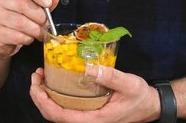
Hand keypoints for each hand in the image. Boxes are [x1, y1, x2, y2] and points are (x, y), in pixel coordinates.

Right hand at [0, 0, 59, 57]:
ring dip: (35, 30)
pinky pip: (17, 36)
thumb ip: (45, 1)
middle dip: (39, 16)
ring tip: (39, 32)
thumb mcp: (34, 6)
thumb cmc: (20, 16)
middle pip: (22, 4)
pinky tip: (28, 38)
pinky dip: (27, 39)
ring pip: (20, 22)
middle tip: (47, 24)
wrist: (2, 36)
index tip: (48, 3)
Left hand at [29, 67, 158, 122]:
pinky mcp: (86, 111)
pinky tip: (52, 81)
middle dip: (39, 97)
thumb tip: (88, 68)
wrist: (149, 105)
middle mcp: (87, 121)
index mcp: (94, 120)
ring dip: (44, 96)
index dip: (44, 103)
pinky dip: (54, 95)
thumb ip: (110, 77)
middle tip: (35, 77)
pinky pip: (64, 108)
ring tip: (40, 77)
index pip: (61, 116)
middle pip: (54, 116)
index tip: (37, 86)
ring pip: (57, 112)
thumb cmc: (140, 97)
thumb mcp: (129, 84)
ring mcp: (86, 118)